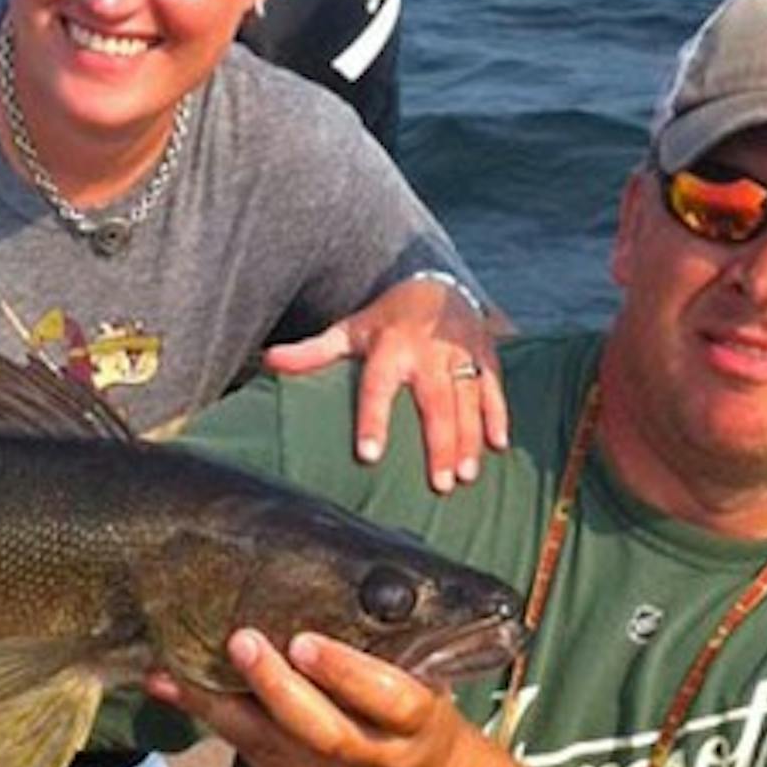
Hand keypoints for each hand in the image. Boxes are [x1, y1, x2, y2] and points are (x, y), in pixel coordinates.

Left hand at [147, 628, 491, 766]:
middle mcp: (380, 763)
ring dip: (219, 710)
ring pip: (275, 752)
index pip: (389, 699)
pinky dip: (219, 725)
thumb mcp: (425, 681)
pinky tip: (180, 695)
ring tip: (172, 674)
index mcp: (419, 725)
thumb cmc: (420, 716)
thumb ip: (385, 649)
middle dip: (275, 688)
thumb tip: (332, 584)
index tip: (305, 642)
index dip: (345, 672)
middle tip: (240, 642)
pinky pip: (258, 762)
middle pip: (324, 734)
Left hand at [263, 275, 508, 490]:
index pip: (377, 388)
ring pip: (468, 400)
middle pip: (434, 403)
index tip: (369, 456)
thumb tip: (267, 359)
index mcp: (389, 348)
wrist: (433, 282)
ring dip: (470, 438)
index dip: (373, 421)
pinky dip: (499, 415)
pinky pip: (494, 388)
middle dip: (439, 444)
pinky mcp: (485, 354)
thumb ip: (312, 352)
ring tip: (466, 477)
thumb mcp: (347, 330)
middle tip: (439, 484)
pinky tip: (499, 446)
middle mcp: (428, 352)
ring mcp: (460, 354)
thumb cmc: (383, 320)